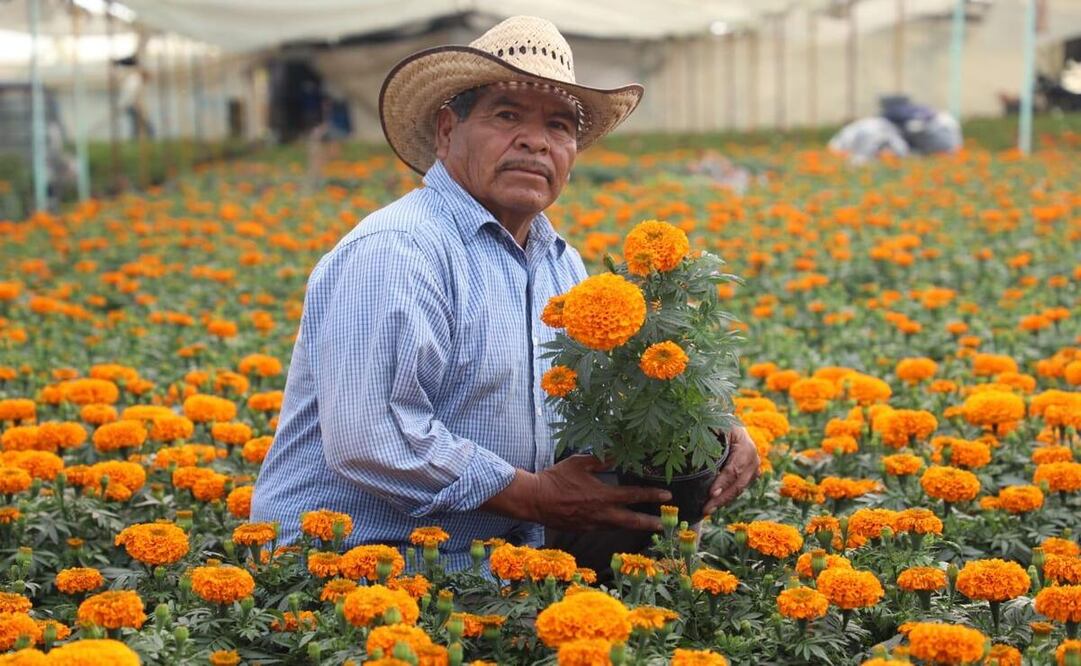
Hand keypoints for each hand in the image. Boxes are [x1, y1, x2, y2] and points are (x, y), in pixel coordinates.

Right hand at [482, 455, 671, 531]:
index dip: (651, 495)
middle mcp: (601, 513)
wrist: (535, 500)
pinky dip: (613, 525)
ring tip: (646, 525)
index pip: (633, 496)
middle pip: (631, 521)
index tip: (666, 496)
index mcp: (602, 495)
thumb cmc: (556, 478)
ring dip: (633, 526)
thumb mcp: (579, 463)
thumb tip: (617, 455)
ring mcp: (592, 524)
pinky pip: (603, 528)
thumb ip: (600, 461)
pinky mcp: (583, 530)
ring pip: (617, 527)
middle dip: (649, 522)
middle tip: (664, 524)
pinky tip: (617, 523)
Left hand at [703, 426, 760, 515]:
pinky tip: (712, 505)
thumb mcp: (714, 425)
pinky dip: (725, 498)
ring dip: (723, 501)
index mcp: (746, 446)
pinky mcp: (749, 476)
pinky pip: (737, 489)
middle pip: (738, 484)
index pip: (734, 469)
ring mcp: (754, 469)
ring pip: (739, 489)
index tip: (711, 493)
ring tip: (706, 511)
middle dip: (722, 498)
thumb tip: (688, 446)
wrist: (731, 424)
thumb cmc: (719, 423)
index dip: (723, 482)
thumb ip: (706, 436)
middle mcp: (754, 459)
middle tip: (706, 509)